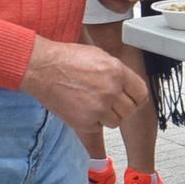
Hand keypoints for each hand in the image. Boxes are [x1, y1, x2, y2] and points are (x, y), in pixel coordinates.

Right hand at [20, 37, 147, 132]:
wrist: (42, 68)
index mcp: (118, 72)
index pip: (142, 94)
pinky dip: (92, 122)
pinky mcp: (85, 122)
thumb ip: (118, 72)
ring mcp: (98, 108)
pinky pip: (98, 128)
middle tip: (109, 102)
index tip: (133, 100)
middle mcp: (111, 91)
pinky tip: (82, 108)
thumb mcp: (100, 56)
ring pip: (115, 122)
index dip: (137, 98)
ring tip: (93, 104)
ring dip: (107, 116)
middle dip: (121, 107)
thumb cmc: (66, 59)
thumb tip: (128, 84)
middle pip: (130, 110)